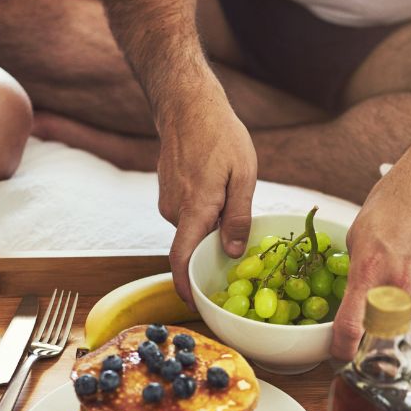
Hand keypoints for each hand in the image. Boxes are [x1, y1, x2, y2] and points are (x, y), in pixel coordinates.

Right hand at [157, 90, 256, 304]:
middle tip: (239, 242)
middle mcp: (175, 211)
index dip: (185, 287)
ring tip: (231, 200)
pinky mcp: (167, 194)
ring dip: (211, 225)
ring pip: (192, 228)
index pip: (182, 259)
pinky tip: (218, 190)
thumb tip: (233, 253)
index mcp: (195, 209)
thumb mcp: (244, 175)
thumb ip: (238, 216)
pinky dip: (203, 213)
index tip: (194, 306)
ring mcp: (167, 202)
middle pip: (194, 245)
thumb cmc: (220, 135)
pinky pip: (187, 215)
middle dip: (213, 248)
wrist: (186, 104)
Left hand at [331, 137, 410, 359]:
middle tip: (368, 305)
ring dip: (394, 307)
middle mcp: (398, 284)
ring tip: (397, 269)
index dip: (341, 348)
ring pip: (403, 318)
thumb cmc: (398, 197)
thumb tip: (353, 297)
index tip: (338, 354)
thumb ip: (356, 271)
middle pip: (378, 329)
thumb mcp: (360, 233)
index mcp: (369, 270)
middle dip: (370, 326)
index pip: (351, 327)